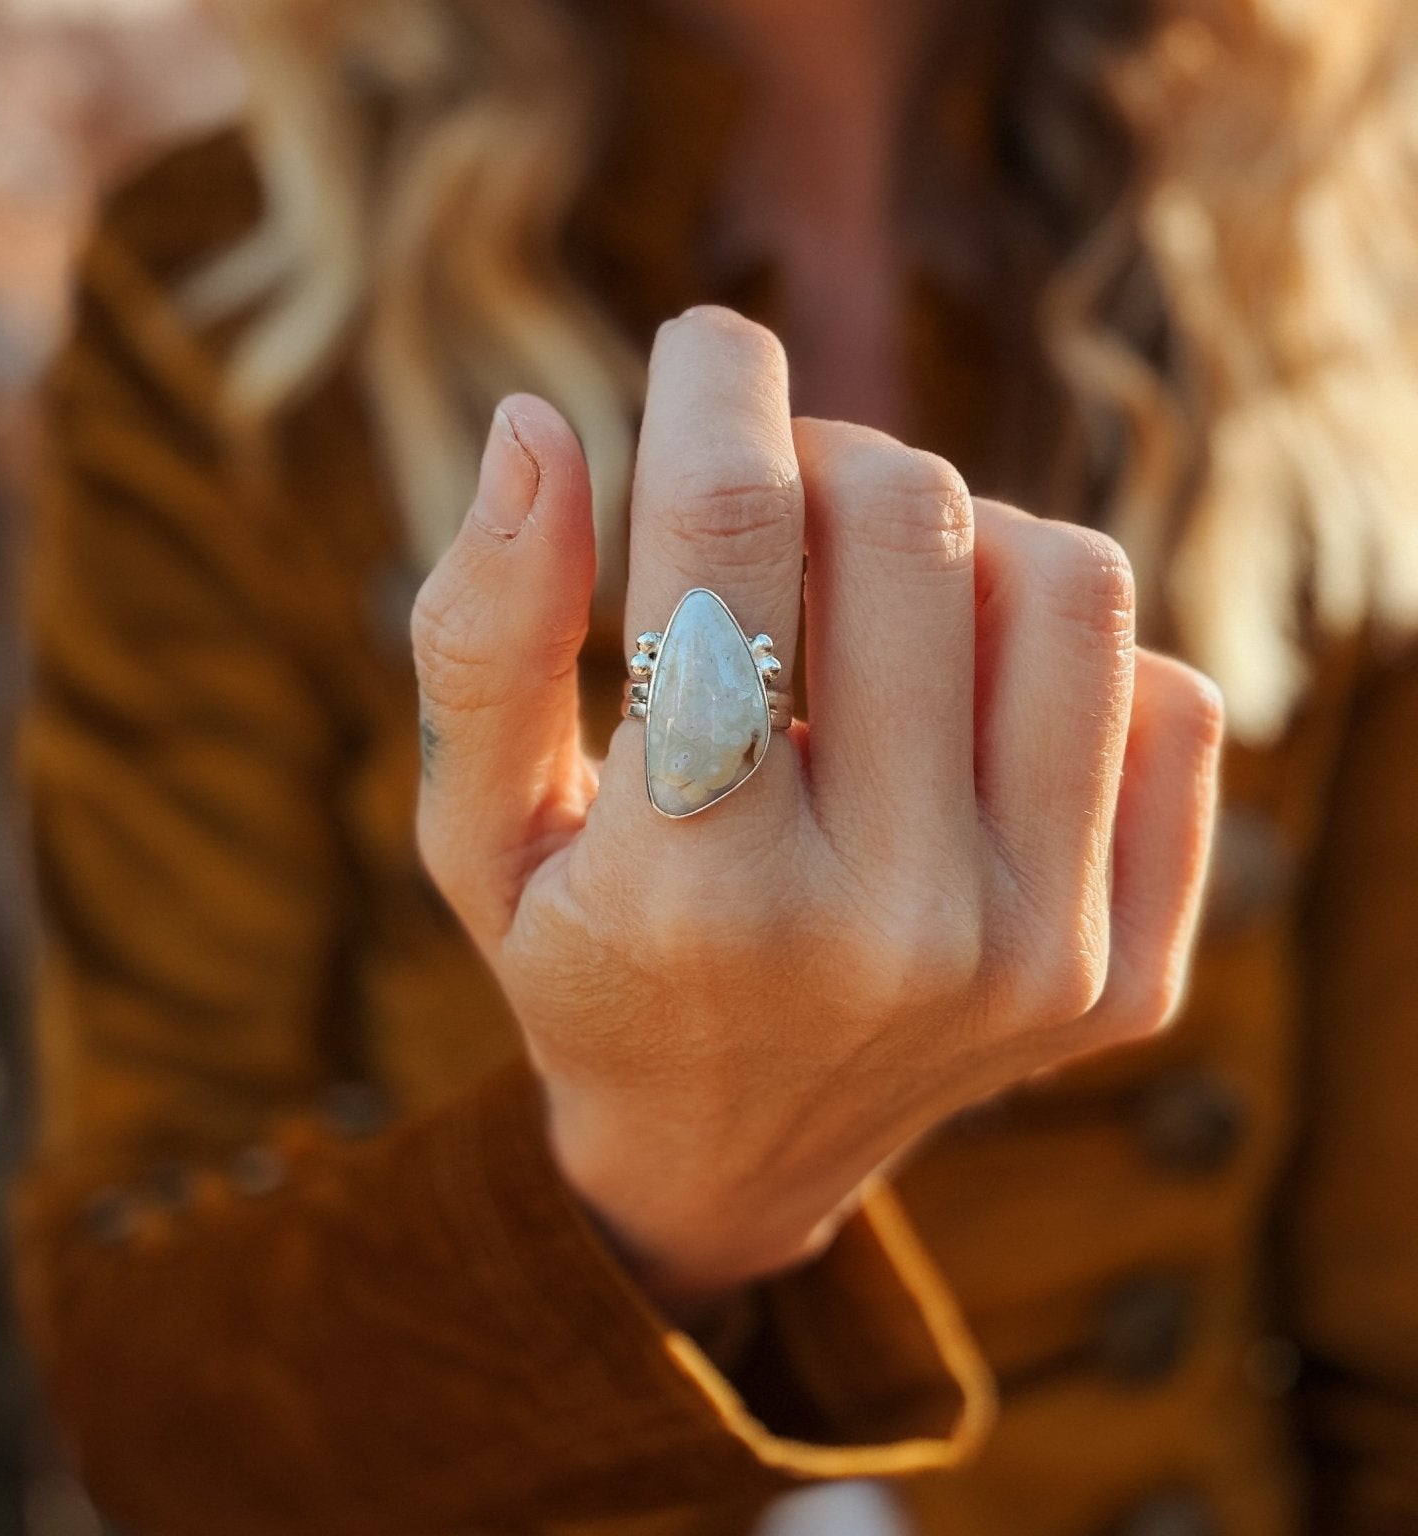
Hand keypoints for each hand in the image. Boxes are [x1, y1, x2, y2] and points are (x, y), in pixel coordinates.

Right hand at [409, 307, 1223, 1315]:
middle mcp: (890, 928)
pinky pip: (1168, 699)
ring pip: (1069, 582)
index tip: (705, 343)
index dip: (712, 386)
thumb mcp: (477, 834)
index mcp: (698, 887)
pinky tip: (968, 710)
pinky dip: (1059, 657)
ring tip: (877, 599)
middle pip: (910, 523)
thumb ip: (479, 636)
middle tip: (769, 506)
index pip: (726, 532)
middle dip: (824, 459)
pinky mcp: (1127, 974)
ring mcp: (1036, 958)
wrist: (729, 1161)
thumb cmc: (585, 968)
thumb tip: (539, 425)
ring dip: (960, 537)